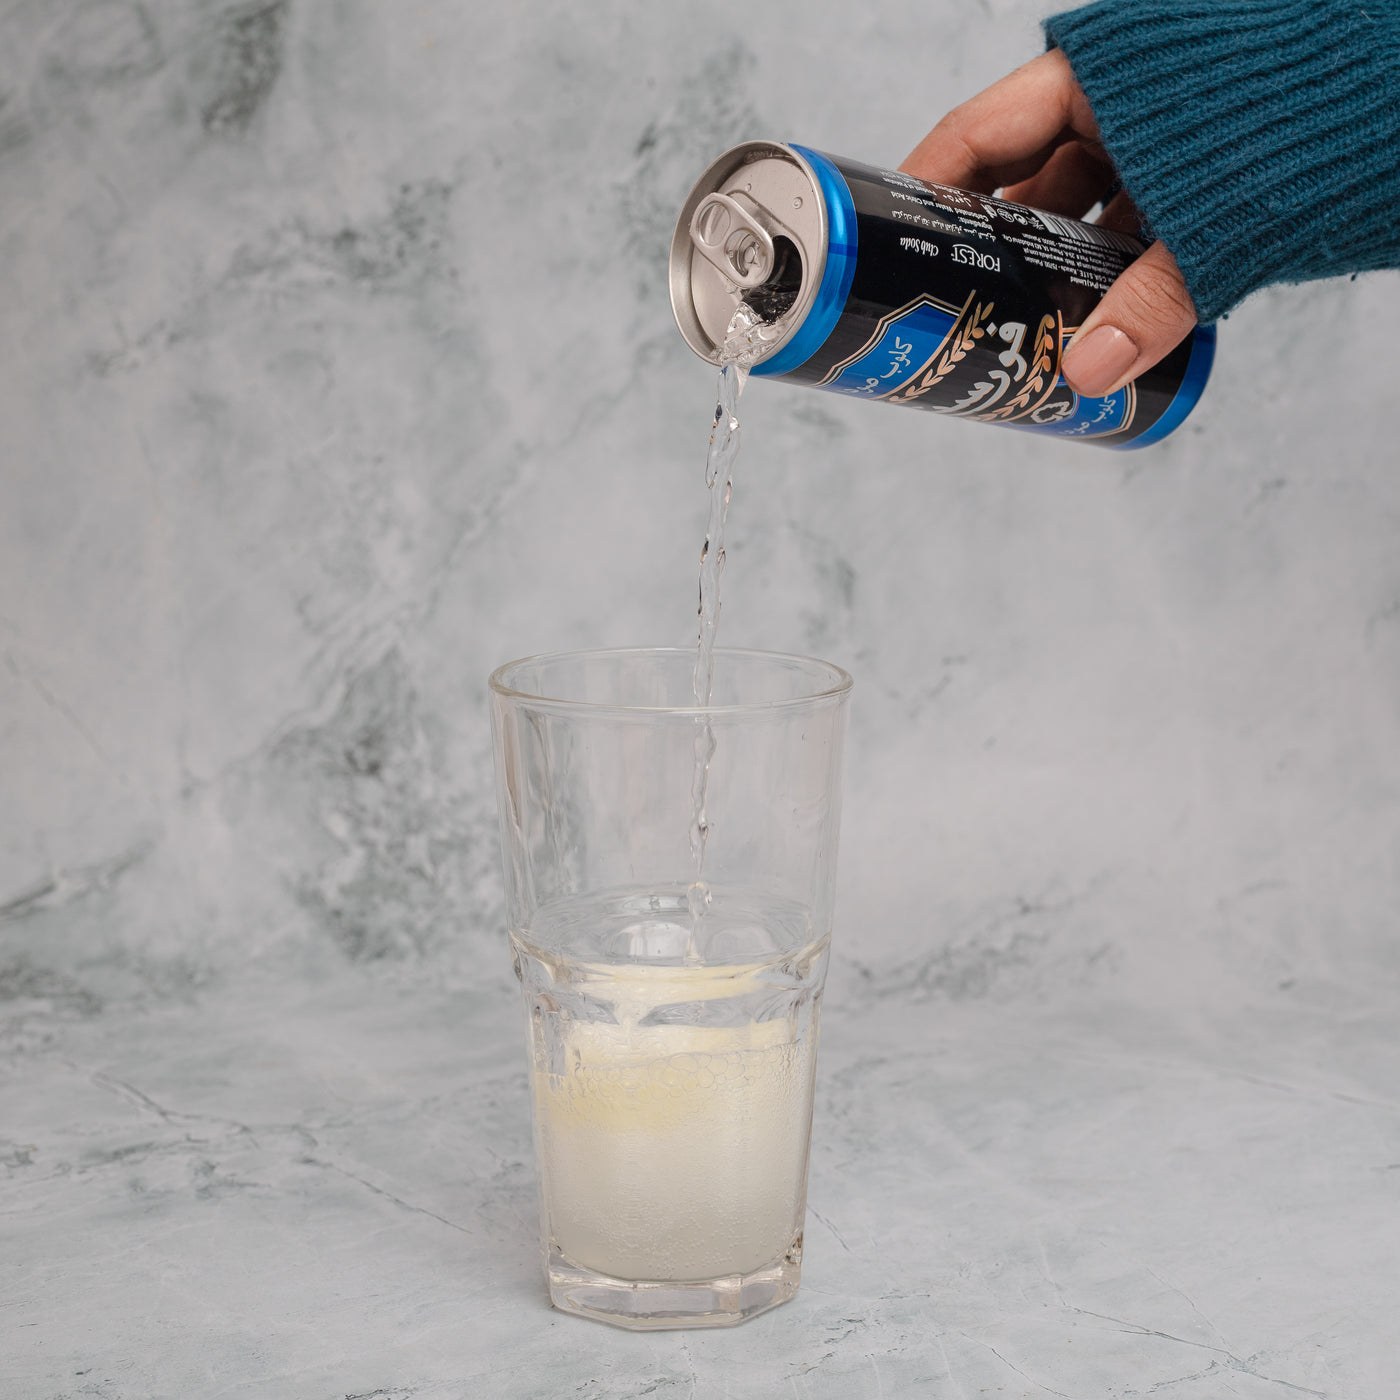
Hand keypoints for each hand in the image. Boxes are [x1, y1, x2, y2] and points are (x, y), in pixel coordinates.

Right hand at [900, 50, 1197, 397]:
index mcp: (1094, 82)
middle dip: (986, 252)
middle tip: (949, 310)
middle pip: (1017, 183)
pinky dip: (1106, 272)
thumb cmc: (1310, 118)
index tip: (884, 243)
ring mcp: (1148, 141)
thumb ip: (1151, 301)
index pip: (977, 135)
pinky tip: (1090, 319)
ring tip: (1018, 332)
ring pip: (1073, 213)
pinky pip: (1123, 227)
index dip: (922, 191)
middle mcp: (1112, 108)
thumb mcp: (1213, 216)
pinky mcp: (1186, 173)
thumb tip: (1089, 375)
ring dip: (1049, 274)